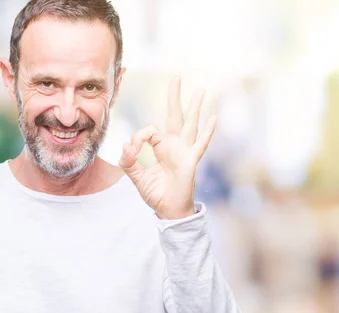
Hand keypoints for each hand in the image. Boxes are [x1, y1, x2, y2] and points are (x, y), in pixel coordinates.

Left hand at [119, 77, 216, 219]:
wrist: (168, 209)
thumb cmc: (155, 193)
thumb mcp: (136, 177)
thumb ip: (129, 161)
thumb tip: (125, 145)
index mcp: (160, 146)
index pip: (150, 130)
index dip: (139, 136)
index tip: (132, 150)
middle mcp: (174, 145)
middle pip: (175, 116)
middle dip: (174, 97)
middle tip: (176, 77)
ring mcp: (184, 151)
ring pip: (190, 124)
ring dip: (195, 107)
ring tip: (200, 90)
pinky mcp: (190, 160)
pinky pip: (200, 144)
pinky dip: (207, 131)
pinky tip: (213, 118)